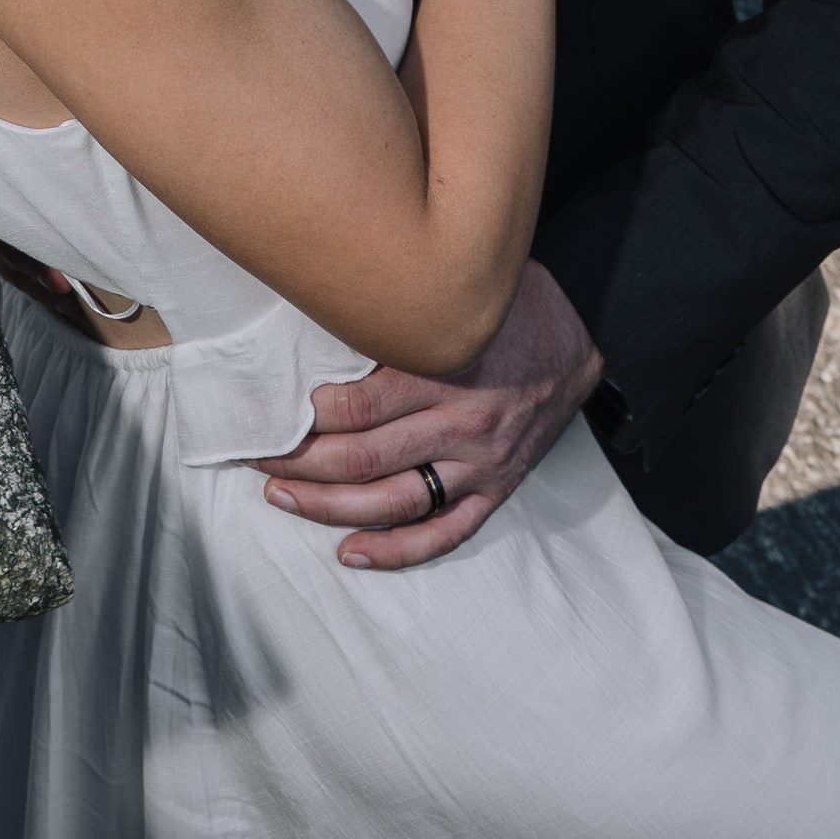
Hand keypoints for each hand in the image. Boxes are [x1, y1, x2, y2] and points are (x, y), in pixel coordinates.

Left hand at [259, 262, 603, 567]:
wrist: (582, 350)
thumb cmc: (511, 306)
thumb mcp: (464, 286)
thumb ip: (406, 302)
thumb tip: (333, 288)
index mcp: (450, 368)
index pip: (360, 405)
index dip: (306, 414)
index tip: (269, 406)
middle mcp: (464, 422)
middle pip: (364, 457)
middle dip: (302, 460)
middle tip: (257, 452)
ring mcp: (481, 463)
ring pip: (393, 501)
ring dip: (330, 506)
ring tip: (282, 496)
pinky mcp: (496, 490)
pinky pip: (444, 533)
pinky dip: (396, 550)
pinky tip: (351, 552)